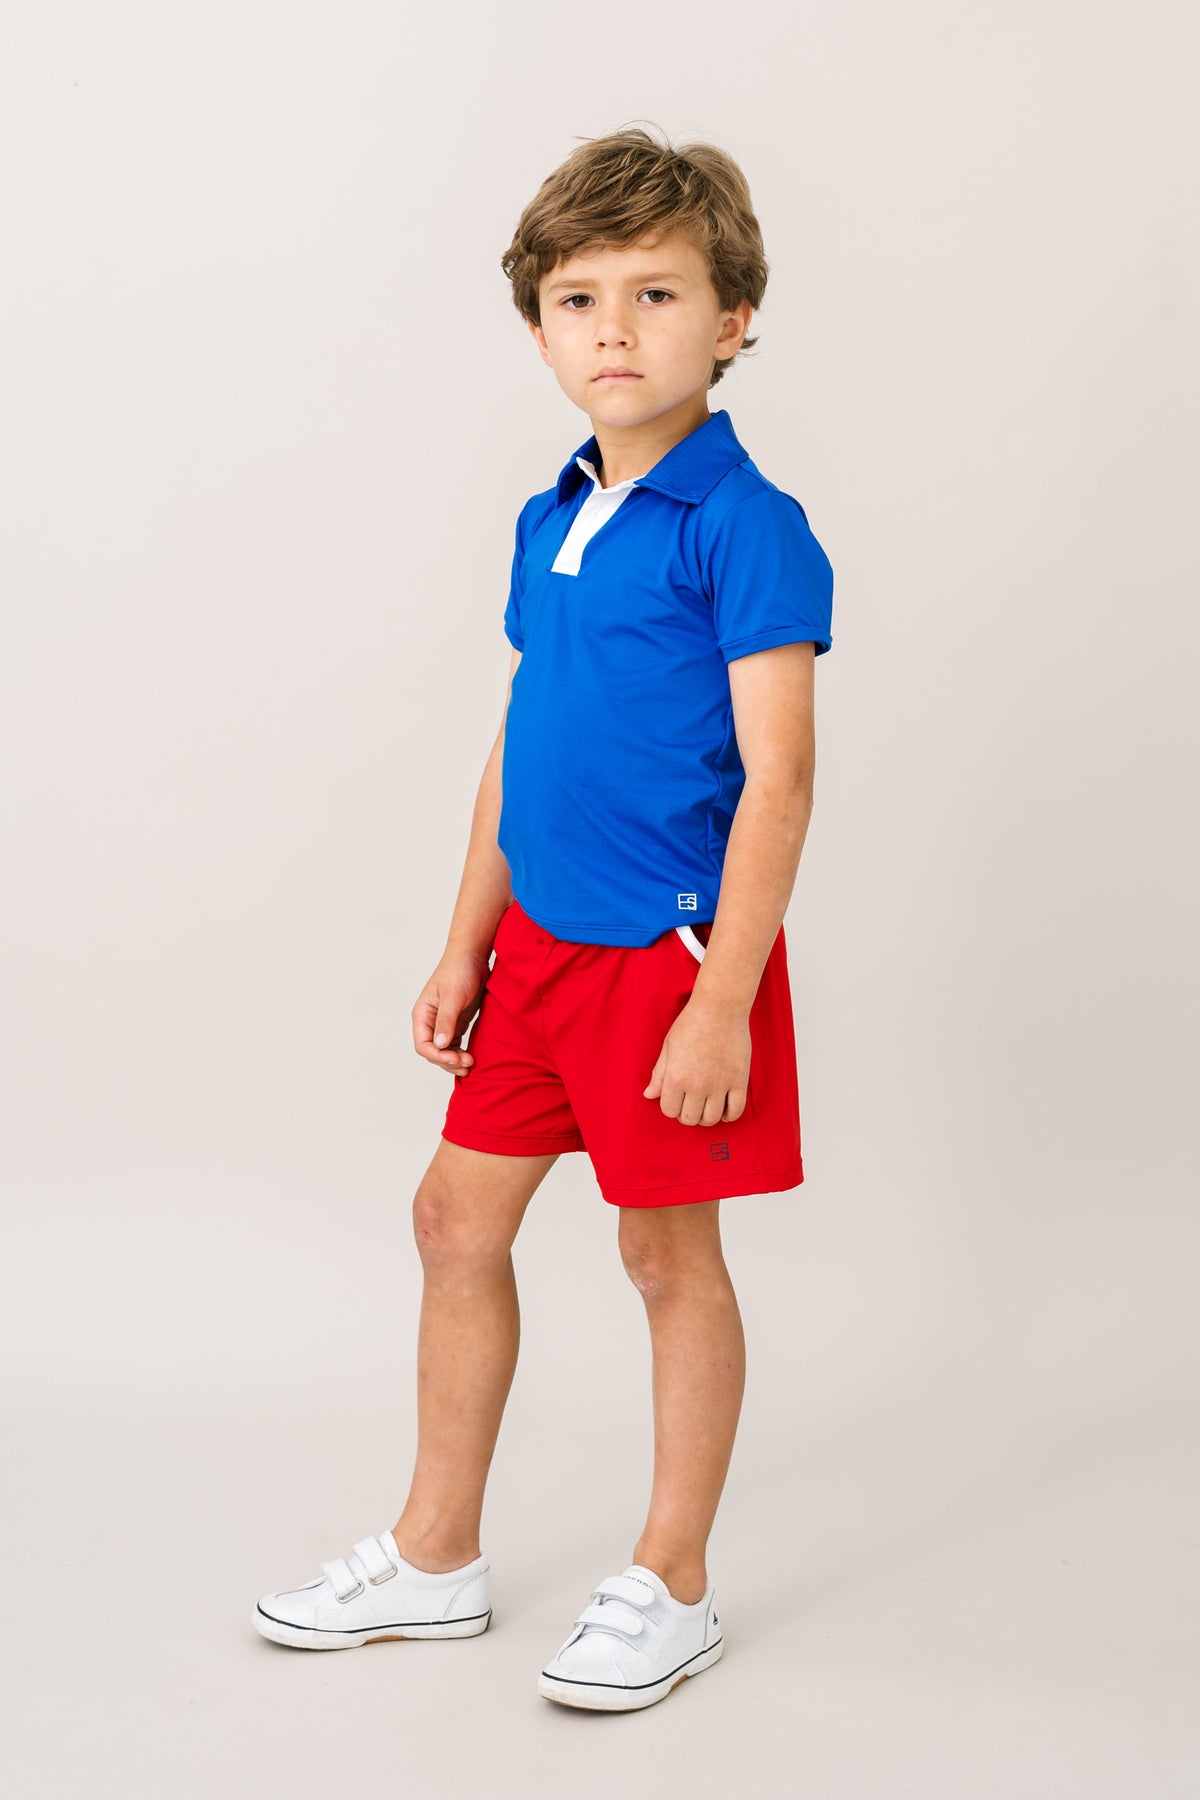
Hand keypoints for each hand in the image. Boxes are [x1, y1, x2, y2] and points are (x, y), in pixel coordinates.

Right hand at [413, 951, 490, 1076]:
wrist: (473, 956)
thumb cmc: (459, 970)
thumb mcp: (453, 995)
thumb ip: (446, 1020)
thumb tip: (440, 1045)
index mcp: (422, 1014)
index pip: (423, 1045)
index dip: (438, 1056)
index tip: (456, 1059)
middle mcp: (430, 1021)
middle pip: (433, 1051)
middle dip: (448, 1061)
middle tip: (468, 1064)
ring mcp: (443, 1023)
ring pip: (444, 1051)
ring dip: (455, 1060)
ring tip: (471, 1064)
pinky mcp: (457, 1022)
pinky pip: (455, 1044)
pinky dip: (461, 1053)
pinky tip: (471, 1057)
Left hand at [642, 996, 750, 1125]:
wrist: (720, 1008)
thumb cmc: (691, 1023)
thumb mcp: (668, 1047)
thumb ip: (659, 1074)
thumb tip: (649, 1095)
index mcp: (676, 1077)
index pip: (669, 1110)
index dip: (671, 1107)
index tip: (676, 1099)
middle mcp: (697, 1085)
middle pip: (689, 1118)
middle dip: (687, 1114)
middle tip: (691, 1103)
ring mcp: (720, 1084)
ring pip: (711, 1119)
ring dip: (706, 1117)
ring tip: (706, 1106)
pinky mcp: (739, 1081)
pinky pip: (735, 1111)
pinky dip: (728, 1116)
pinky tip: (723, 1109)